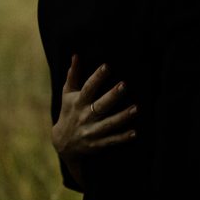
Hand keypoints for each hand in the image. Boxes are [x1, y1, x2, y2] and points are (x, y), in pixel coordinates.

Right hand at [52, 54, 138, 174]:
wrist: (63, 143)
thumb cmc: (69, 112)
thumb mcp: (67, 94)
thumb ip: (73, 75)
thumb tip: (75, 55)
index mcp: (77, 103)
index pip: (87, 88)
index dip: (96, 77)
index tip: (107, 66)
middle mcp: (84, 117)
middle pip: (99, 106)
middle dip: (112, 96)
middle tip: (124, 85)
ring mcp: (91, 131)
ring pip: (108, 124)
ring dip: (122, 117)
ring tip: (136, 108)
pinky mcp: (97, 144)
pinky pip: (111, 141)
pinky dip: (122, 138)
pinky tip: (135, 132)